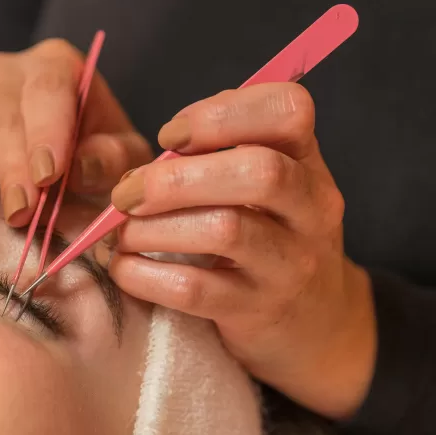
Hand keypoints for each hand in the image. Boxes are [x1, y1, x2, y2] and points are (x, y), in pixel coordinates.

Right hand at [0, 39, 151, 224]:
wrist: (70, 169)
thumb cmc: (98, 157)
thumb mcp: (121, 158)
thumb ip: (110, 157)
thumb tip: (82, 166)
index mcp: (55, 68)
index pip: (48, 90)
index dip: (48, 132)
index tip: (50, 175)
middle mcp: (7, 76)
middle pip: (4, 118)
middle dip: (11, 168)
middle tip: (20, 211)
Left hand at [104, 82, 375, 419]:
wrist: (313, 325)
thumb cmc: (265, 239)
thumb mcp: (261, 188)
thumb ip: (214, 155)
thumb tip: (141, 161)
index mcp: (305, 161)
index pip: (288, 109)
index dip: (221, 113)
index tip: (169, 135)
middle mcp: (310, 208)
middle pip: (258, 171)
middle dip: (176, 178)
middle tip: (126, 193)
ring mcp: (289, 263)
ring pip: (225, 230)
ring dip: (154, 227)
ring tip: (122, 232)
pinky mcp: (256, 310)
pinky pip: (195, 289)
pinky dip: (145, 276)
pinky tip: (123, 268)